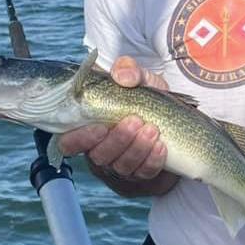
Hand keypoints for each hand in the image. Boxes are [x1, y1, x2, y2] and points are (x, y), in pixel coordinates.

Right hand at [58, 56, 174, 187]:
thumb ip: (128, 69)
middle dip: (117, 140)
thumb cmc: (145, 98)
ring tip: (152, 129)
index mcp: (89, 129)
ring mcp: (121, 166)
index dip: (79, 139)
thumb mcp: (139, 79)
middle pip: (99, 156)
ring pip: (122, 166)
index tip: (100, 127)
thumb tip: (123, 77)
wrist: (176, 119)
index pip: (68, 143)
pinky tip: (161, 146)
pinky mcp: (143, 175)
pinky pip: (145, 173)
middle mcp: (101, 151)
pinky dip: (153, 160)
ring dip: (137, 148)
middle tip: (134, 121)